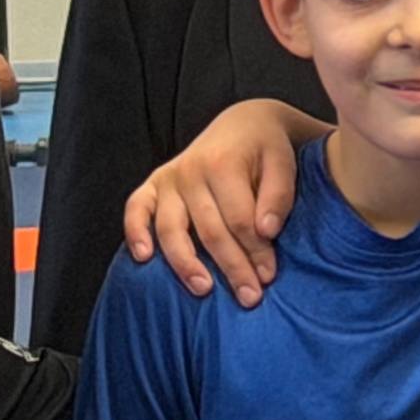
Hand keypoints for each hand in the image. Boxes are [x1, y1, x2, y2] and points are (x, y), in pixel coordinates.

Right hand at [122, 100, 307, 307]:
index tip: (269, 277)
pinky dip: (135, 232)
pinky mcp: (154, 184)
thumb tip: (267, 231)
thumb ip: (279, 195)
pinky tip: (144, 258)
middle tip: (249, 297)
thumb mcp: (283, 162)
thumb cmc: (267, 148)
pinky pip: (136, 209)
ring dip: (186, 263)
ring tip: (204, 289)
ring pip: (172, 229)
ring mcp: (169, 178)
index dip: (256, 251)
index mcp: (224, 164)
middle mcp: (191, 171)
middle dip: (231, 267)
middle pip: (210, 230)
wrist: (243, 123)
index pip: (240, 220)